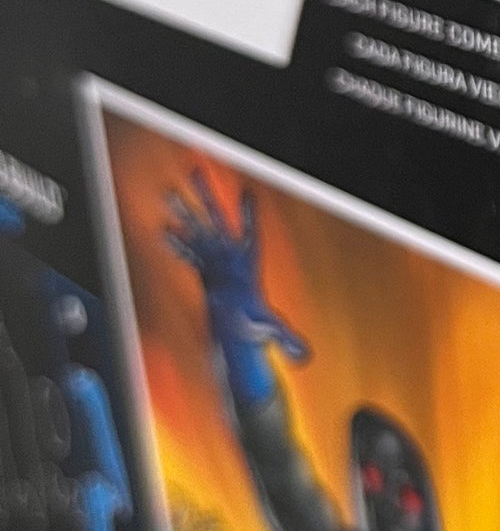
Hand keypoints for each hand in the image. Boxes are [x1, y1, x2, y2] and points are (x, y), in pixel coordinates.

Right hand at [162, 173, 308, 362]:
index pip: (249, 233)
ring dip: (183, 214)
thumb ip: (287, 340)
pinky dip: (175, 244)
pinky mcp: (201, 268)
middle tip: (195, 171)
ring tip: (169, 192)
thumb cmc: (255, 322)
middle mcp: (228, 254)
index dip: (249, 215)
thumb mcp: (270, 330)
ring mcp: (213, 258)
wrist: (236, 321)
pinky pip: (186, 253)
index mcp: (247, 262)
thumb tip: (306, 358)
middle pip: (217, 220)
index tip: (249, 193)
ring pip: (197, 230)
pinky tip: (163, 231)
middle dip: (206, 197)